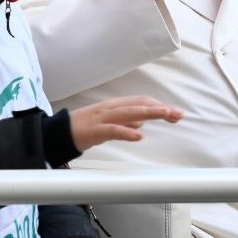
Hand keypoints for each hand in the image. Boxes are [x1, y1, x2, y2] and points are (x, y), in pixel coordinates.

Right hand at [68, 96, 182, 151]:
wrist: (59, 133)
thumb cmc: (85, 128)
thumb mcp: (109, 123)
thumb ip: (125, 122)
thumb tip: (142, 122)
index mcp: (115, 106)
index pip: (141, 102)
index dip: (159, 106)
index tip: (175, 114)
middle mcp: (111, 108)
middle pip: (139, 105)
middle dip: (160, 109)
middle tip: (178, 114)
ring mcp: (102, 118)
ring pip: (129, 113)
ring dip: (149, 113)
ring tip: (165, 115)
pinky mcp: (95, 130)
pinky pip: (113, 130)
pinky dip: (127, 132)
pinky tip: (139, 136)